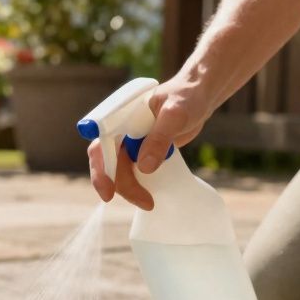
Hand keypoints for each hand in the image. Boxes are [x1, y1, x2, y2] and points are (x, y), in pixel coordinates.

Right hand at [88, 74, 211, 209]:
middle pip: (107, 163)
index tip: (108, 190)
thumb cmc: (186, 97)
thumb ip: (159, 138)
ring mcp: (130, 142)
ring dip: (129, 189)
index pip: (101, 145)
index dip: (100, 168)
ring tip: (149, 202)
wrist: (199, 98)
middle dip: (120, 185)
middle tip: (145, 202)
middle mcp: (120, 130)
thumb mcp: (175, 115)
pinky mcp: (142, 150)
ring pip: (119, 170)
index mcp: (119, 117)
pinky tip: (149, 194)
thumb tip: (144, 167)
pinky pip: (132, 171)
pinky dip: (137, 184)